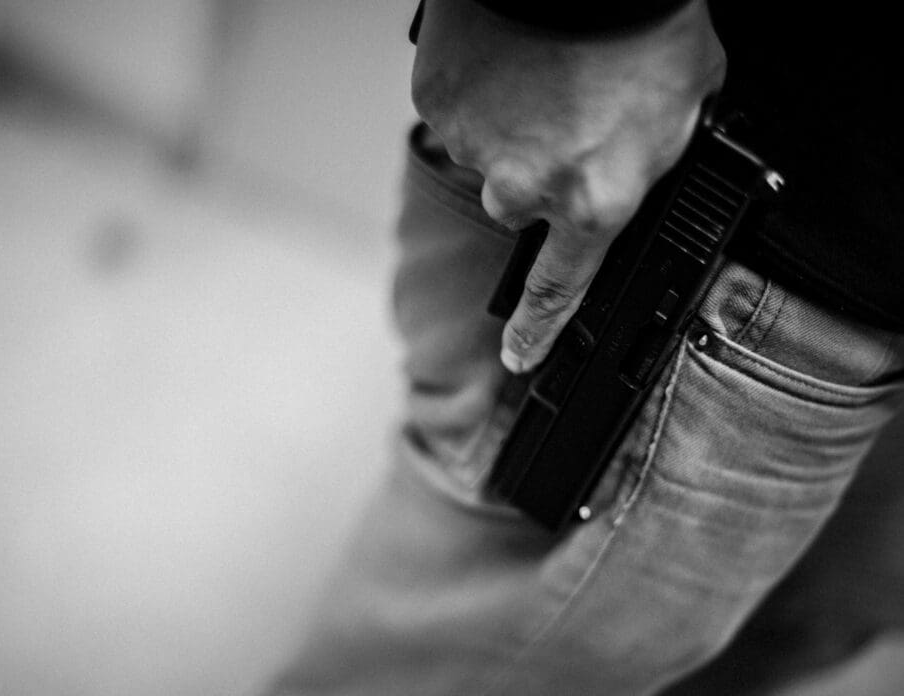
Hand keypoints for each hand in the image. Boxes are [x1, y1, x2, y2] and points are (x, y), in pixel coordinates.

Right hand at [411, 0, 724, 372]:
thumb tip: (640, 167)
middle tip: (567, 114)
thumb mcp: (686, 106)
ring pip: (486, 152)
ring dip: (512, 122)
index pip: (558, 291)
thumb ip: (653, 159)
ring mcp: (474, 145)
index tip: (520, 357)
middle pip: (518, 204)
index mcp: (595, 200)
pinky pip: (457, 107)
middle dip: (536, 170)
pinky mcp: (438, 101)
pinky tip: (512, 56)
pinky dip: (479, 89)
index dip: (538, 332)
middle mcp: (525, 188)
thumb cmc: (648, 22)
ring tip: (546, 69)